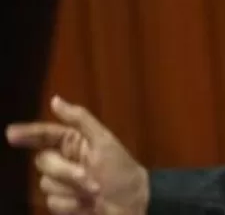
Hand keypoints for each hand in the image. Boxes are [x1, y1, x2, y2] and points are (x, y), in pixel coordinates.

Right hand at [6, 96, 148, 214]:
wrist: (132, 202)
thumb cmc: (122, 170)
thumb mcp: (104, 141)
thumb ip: (79, 120)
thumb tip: (55, 100)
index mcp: (73, 142)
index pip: (44, 135)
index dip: (27, 133)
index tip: (11, 133)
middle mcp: (64, 161)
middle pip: (43, 162)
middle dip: (65, 171)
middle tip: (88, 177)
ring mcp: (62, 183)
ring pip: (46, 184)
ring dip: (73, 189)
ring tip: (95, 191)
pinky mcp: (62, 203)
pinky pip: (53, 202)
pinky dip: (72, 204)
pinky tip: (88, 204)